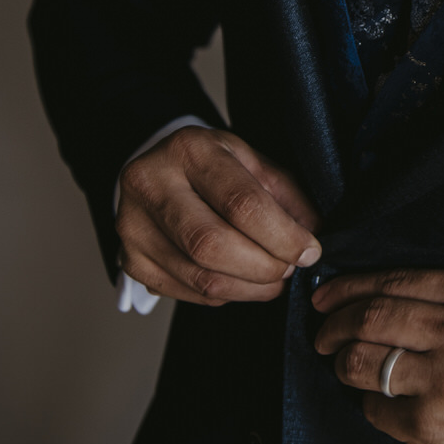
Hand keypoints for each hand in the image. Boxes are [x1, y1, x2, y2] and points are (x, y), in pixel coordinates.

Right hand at [116, 125, 322, 305]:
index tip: (309, 250)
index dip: (282, 235)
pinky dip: (226, 295)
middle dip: (264, 267)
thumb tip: (312, 235)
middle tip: (289, 268)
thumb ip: (284, 195)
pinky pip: (188, 292)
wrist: (158, 169)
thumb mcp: (251, 160)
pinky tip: (241, 280)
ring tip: (273, 278)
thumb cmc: (212, 164)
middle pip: (212, 245)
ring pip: (200, 277)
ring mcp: (133, 226)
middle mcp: (150, 185)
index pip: (240, 202)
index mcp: (189, 149)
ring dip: (250, 288)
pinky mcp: (130, 261)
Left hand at [314, 269, 443, 443]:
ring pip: (364, 360)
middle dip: (335, 325)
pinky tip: (381, 403)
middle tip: (323, 334)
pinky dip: (369, 404)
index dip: (351, 287)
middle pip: (372, 316)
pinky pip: (375, 406)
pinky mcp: (432, 421)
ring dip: (343, 364)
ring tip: (345, 367)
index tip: (328, 295)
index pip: (398, 280)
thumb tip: (380, 293)